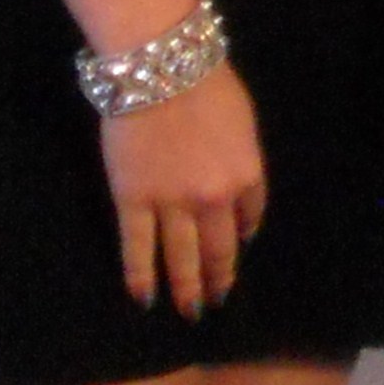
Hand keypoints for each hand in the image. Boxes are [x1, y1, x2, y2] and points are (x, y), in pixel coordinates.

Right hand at [102, 54, 265, 317]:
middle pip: (219, 246)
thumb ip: (240, 156)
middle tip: (217, 300)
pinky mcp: (132, 201)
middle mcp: (214, 198)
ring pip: (180, 255)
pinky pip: (137, 247)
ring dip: (186, 287)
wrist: (162, 73)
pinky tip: (144, 298)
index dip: (245, 232)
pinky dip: (140, 276)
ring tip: (190, 311)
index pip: (251, 214)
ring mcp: (171, 203)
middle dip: (219, 276)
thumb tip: (237, 181)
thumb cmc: (206, 85)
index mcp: (247, 175)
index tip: (241, 244)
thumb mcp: (242, 121)